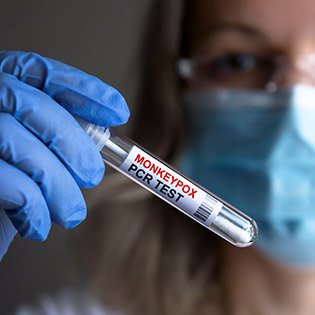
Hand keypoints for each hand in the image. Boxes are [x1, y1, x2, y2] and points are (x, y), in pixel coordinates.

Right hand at [0, 51, 129, 259]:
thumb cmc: (6, 189)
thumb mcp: (33, 156)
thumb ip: (55, 139)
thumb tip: (99, 141)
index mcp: (0, 93)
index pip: (40, 73)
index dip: (84, 89)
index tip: (119, 113)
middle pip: (33, 105)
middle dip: (75, 143)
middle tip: (93, 176)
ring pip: (21, 145)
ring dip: (59, 184)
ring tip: (72, 212)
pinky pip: (7, 183)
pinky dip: (34, 208)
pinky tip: (40, 224)